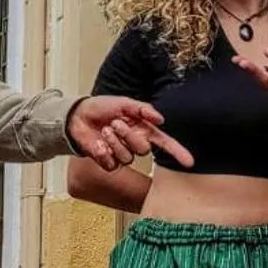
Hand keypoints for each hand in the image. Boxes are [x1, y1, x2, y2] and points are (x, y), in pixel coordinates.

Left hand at [68, 96, 193, 172]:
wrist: (78, 116)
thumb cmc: (102, 107)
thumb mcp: (123, 102)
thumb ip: (143, 109)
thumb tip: (160, 119)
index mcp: (143, 129)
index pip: (165, 143)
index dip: (177, 152)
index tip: (189, 162)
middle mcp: (135, 143)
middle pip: (143, 149)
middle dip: (128, 135)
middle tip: (115, 123)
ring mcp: (122, 154)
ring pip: (128, 158)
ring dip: (114, 142)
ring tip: (105, 131)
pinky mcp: (108, 162)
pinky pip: (112, 164)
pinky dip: (104, 153)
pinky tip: (98, 144)